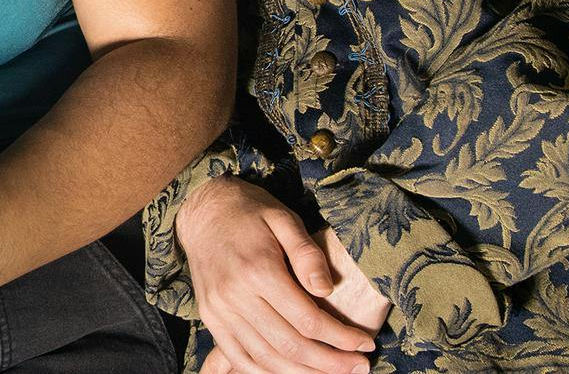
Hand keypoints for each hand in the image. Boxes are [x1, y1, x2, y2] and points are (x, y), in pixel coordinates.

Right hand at [177, 178, 378, 373]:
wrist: (203, 210)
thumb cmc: (250, 212)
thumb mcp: (284, 218)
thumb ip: (307, 253)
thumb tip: (326, 289)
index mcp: (258, 270)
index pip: (308, 320)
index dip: (341, 338)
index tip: (365, 344)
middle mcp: (236, 296)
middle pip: (290, 346)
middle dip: (330, 363)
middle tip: (359, 367)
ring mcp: (220, 311)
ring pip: (267, 359)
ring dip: (304, 373)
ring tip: (333, 372)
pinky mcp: (211, 318)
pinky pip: (239, 358)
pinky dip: (267, 373)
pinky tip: (293, 372)